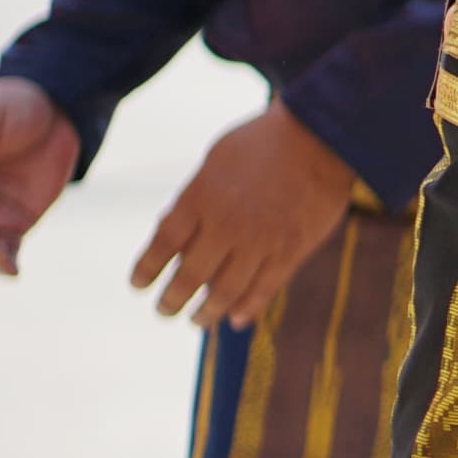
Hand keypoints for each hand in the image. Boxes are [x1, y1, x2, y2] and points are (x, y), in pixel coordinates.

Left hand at [131, 103, 354, 328]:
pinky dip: (248, 308)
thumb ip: (195, 197)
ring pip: (226, 290)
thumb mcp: (215, 160)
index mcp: (201, 197)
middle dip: (172, 299)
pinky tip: (235, 320)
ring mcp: (260, 241)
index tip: (138, 285)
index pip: (163, 243)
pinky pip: (265, 289)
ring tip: (197, 320)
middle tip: (164, 311)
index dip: (146, 268)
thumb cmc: (262, 142)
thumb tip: (171, 228)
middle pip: (190, 274)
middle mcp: (226, 225)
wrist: (320, 136)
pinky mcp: (291, 251)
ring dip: (207, 312)